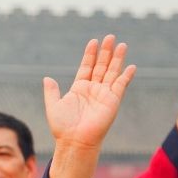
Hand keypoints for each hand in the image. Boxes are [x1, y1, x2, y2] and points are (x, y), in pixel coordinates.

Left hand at [43, 35, 135, 149]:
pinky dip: (126, 76)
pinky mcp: (112, 101)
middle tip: (110, 37)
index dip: (90, 54)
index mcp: (79, 88)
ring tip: (121, 44)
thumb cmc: (63, 126)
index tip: (93, 41)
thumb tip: (46, 78)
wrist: (74, 140)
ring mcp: (104, 94)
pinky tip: (131, 66)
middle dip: (106, 52)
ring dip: (117, 59)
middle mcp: (93, 89)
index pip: (86, 67)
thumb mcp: (53, 105)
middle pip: (101, 66)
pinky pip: (121, 85)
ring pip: (112, 72)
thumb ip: (51, 91)